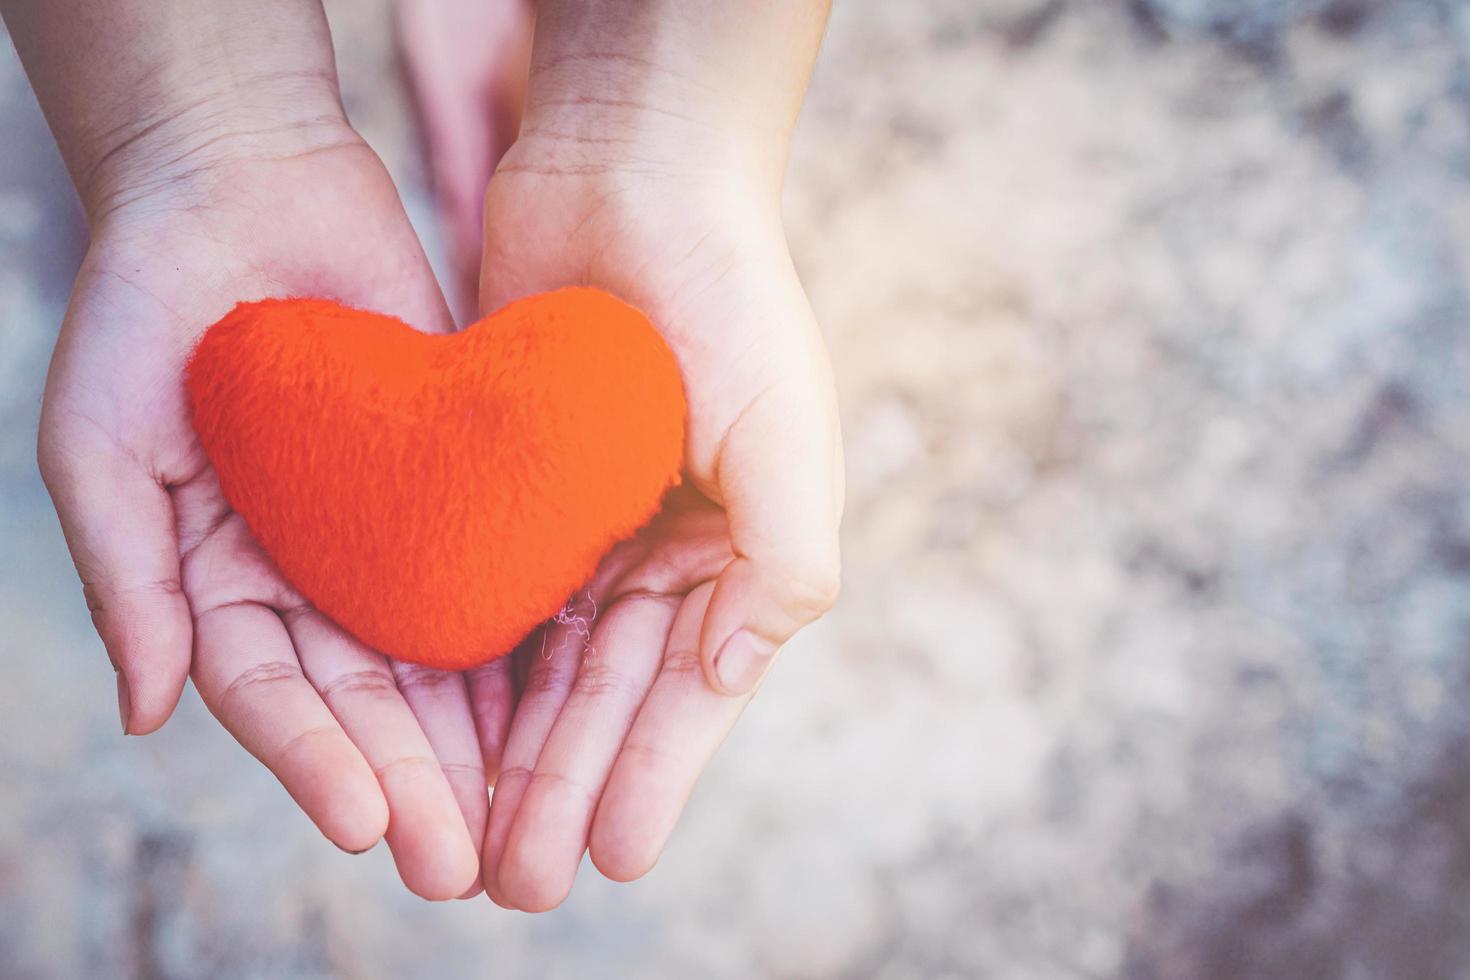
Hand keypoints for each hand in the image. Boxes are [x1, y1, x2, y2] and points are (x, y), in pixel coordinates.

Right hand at [37, 115, 498, 899]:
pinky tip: (559, 701)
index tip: (372, 826)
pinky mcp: (453, 477)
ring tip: (522, 821)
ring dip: (476, 744)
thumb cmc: (145, 303)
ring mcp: (382, 531)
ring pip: (435, 656)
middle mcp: (306, 574)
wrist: (245, 182)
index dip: (316, 765)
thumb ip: (128, 576)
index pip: (270, 698)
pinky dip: (520, 636)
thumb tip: (149, 713)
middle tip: (468, 867)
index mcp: (216, 581)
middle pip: (364, 701)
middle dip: (413, 784)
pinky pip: (491, 566)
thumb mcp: (101, 440)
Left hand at [471, 125, 844, 909]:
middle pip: (609, 692)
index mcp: (738, 547)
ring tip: (473, 841)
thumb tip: (755, 659)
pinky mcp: (516, 488)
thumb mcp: (784, 424)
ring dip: (514, 752)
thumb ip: (787, 552)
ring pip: (544, 662)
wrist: (628, 172)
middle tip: (518, 881)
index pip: (692, 685)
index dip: (652, 771)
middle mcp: (666, 548)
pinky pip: (490, 591)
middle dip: (567, 786)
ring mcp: (589, 522)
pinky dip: (471, 664)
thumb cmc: (726, 291)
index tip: (611, 857)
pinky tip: (440, 729)